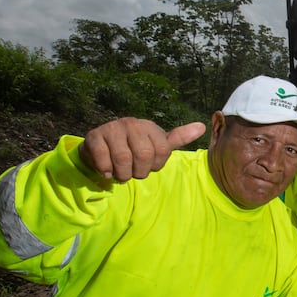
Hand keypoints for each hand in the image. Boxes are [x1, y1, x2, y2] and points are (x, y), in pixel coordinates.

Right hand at [79, 118, 205, 180]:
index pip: (163, 152)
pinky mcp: (94, 137)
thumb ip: (178, 138)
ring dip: (122, 174)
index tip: (148, 164)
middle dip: (139, 171)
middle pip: (144, 156)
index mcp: (149, 126)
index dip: (155, 166)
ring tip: (120, 170)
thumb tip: (202, 127)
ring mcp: (111, 128)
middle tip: (133, 170)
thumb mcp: (157, 144)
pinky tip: (107, 169)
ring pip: (124, 159)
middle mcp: (131, 123)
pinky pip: (104, 161)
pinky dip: (106, 171)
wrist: (100, 149)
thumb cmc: (133, 149)